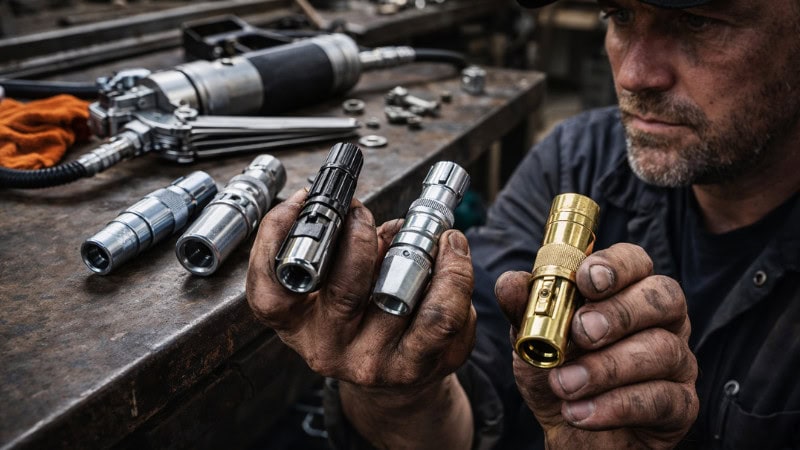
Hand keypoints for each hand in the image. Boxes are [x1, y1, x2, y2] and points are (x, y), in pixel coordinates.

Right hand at [246, 189, 476, 447]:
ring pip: (403, 296)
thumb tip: (365, 216)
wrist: (395, 379)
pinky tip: (453, 254)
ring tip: (428, 235)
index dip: (278, 240)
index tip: (305, 200)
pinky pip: (444, 315)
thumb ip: (337, 248)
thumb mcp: (330, 286)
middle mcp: (329, 347)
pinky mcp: (416, 366)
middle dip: (360, 236)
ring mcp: (372, 362)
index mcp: (296, 324)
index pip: (269, 293)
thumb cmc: (361, 317)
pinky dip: (455, 274)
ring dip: (421, 252)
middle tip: (368, 213)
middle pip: (344, 288)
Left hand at [496, 243, 698, 449]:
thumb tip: (511, 282)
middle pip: (664, 296)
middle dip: (619, 312)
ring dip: (607, 368)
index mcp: (627, 292)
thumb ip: (524, 309)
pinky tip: (580, 413)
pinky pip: (663, 399)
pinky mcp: (681, 405)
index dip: (615, 265)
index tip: (585, 280)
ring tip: (563, 385)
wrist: (571, 435)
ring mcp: (677, 362)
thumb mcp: (532, 341)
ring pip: (662, 349)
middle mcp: (661, 321)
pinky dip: (616, 406)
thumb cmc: (558, 375)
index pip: (636, 261)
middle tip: (581, 333)